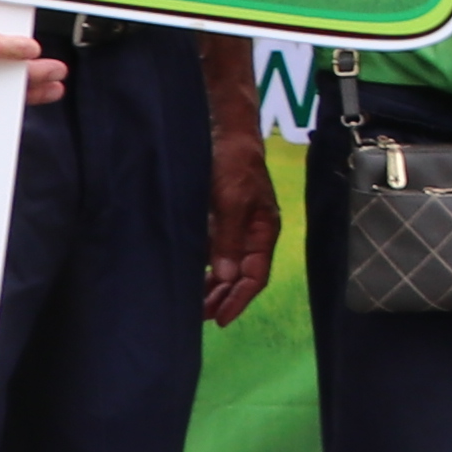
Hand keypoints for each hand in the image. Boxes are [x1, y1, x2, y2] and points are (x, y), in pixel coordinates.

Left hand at [200, 146, 280, 327]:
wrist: (223, 132)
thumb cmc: (233, 164)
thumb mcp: (232, 200)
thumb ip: (228, 239)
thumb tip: (224, 276)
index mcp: (263, 232)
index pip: (255, 276)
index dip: (239, 299)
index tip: (220, 319)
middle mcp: (250, 235)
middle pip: (240, 276)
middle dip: (223, 298)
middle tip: (201, 318)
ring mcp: (233, 228)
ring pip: (225, 267)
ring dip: (211, 287)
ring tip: (194, 305)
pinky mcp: (217, 220)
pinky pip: (212, 252)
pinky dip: (202, 268)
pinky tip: (188, 277)